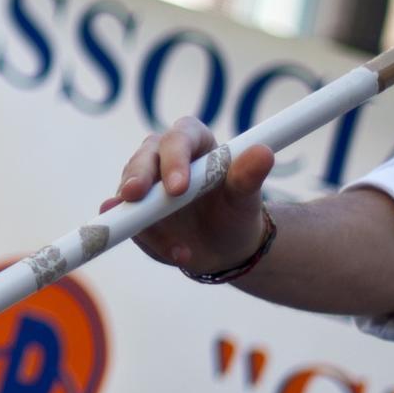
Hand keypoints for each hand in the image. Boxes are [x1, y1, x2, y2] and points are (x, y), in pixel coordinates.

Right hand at [100, 114, 277, 275]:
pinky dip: (150, 241)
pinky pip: (130, 222)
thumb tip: (264, 153)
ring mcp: (145, 184)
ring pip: (129, 191)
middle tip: (134, 197)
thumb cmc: (236, 211)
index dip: (174, 158)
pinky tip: (176, 254)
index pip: (178, 138)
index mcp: (193, 141)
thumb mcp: (245, 196)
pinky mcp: (134, 211)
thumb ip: (249, 175)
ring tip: (178, 250)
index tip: (178, 187)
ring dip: (146, 221)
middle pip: (143, 158)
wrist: (223, 244)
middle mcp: (162, 156)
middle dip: (137, 178)